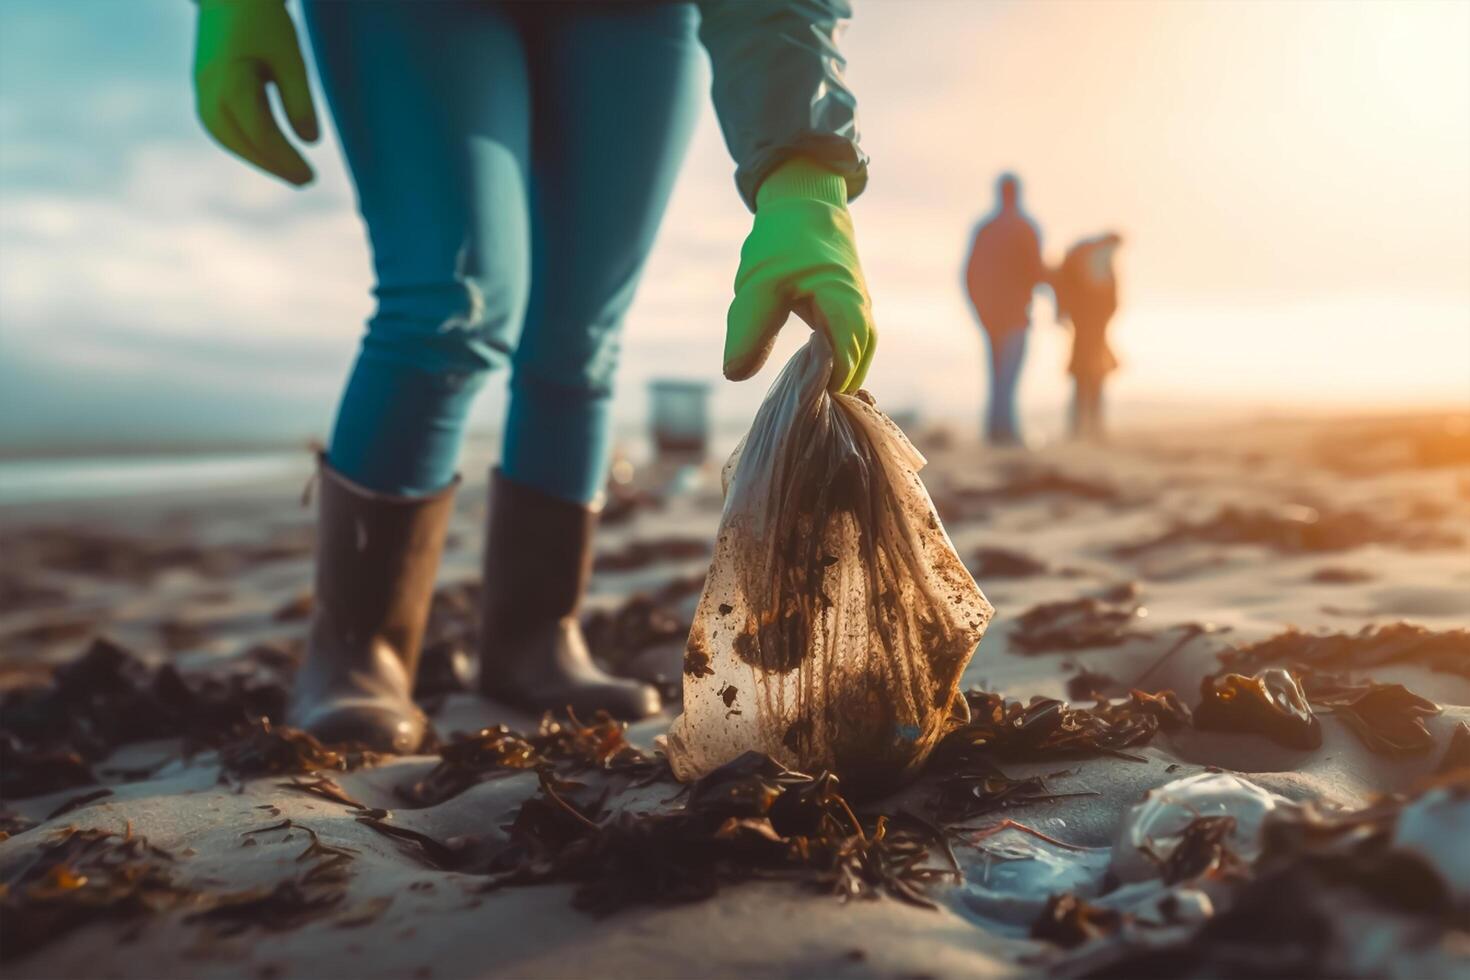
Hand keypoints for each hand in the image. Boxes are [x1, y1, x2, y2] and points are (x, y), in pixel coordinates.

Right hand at [194, 0, 318, 185]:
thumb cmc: (263, 19)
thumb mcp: (290, 56)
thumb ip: (299, 99)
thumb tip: (310, 142)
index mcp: (229, 81)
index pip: (260, 133)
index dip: (286, 158)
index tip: (311, 177)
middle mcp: (208, 91)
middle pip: (241, 141)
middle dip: (273, 165)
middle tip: (305, 181)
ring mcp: (202, 91)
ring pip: (228, 138)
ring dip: (259, 158)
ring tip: (291, 172)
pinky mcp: (204, 89)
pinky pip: (223, 128)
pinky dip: (247, 144)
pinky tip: (270, 153)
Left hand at [724, 159, 875, 392]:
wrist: (804, 201)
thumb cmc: (782, 241)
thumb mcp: (758, 285)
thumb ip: (749, 331)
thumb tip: (734, 374)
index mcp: (842, 302)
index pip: (846, 357)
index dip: (830, 383)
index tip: (807, 403)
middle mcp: (860, 307)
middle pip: (858, 360)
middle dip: (838, 387)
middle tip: (809, 413)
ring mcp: (859, 306)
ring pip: (859, 352)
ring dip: (840, 375)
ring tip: (814, 400)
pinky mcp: (850, 306)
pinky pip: (853, 341)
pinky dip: (840, 361)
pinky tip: (816, 375)